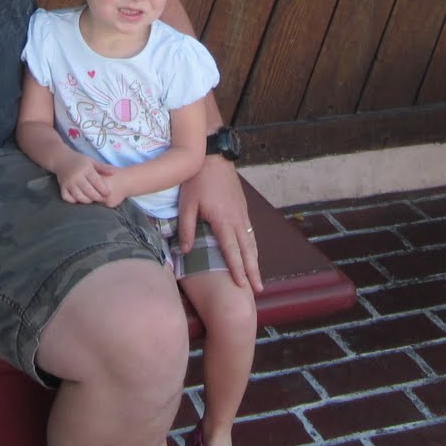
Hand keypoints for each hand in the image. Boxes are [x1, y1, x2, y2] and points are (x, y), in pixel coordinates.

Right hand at [56, 155, 118, 205]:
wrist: (61, 159)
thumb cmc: (79, 160)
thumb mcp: (92, 161)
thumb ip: (103, 168)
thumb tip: (113, 173)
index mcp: (85, 169)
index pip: (97, 182)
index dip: (104, 189)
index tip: (108, 193)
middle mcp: (76, 176)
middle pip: (89, 191)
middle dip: (97, 197)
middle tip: (102, 199)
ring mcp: (68, 182)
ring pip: (79, 196)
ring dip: (87, 200)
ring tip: (92, 200)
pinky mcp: (62, 187)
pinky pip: (68, 198)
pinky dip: (74, 200)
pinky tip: (79, 198)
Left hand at [177, 156, 262, 292]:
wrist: (214, 155)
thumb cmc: (197, 180)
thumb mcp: (187, 203)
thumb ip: (187, 228)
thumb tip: (187, 251)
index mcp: (224, 220)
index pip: (232, 250)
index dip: (238, 269)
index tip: (242, 285)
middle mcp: (237, 219)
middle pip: (248, 250)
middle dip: (253, 271)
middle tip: (259, 289)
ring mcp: (242, 213)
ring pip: (252, 241)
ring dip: (255, 260)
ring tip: (258, 277)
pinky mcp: (243, 207)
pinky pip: (250, 232)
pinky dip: (253, 246)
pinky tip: (252, 253)